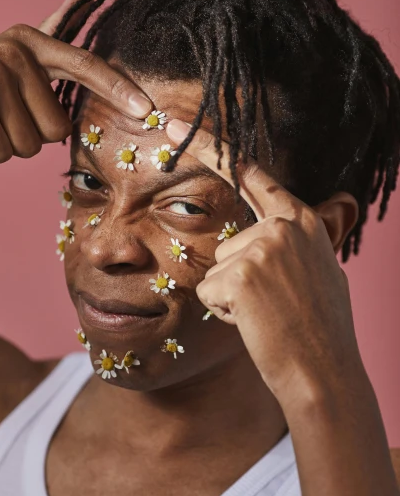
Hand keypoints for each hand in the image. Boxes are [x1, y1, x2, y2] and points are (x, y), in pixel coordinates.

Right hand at [0, 0, 151, 162]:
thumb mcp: (5, 64)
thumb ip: (45, 42)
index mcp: (27, 41)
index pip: (84, 66)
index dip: (117, 89)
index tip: (146, 110)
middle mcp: (13, 50)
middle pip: (56, 128)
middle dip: (25, 137)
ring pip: (28, 146)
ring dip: (0, 146)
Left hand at [167, 119, 364, 406]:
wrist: (324, 372)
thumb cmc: (320, 329)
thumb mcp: (321, 271)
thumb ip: (301, 241)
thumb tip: (315, 212)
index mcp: (303, 221)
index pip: (251, 176)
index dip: (212, 149)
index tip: (172, 123)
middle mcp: (284, 226)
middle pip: (226, 243)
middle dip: (236, 278)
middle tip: (273, 307)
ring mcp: (262, 247)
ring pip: (215, 268)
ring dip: (231, 296)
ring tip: (267, 314)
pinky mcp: (239, 273)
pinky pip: (208, 291)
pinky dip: (224, 313)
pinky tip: (255, 323)